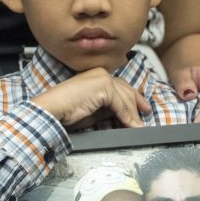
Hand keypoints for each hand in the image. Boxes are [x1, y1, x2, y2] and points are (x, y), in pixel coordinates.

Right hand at [32, 68, 151, 128]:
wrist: (52, 108)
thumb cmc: (65, 110)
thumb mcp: (92, 110)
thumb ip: (106, 108)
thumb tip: (121, 114)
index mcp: (95, 76)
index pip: (119, 85)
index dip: (132, 96)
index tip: (140, 107)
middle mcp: (100, 73)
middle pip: (126, 89)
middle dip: (137, 103)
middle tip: (146, 114)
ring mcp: (102, 78)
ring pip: (125, 97)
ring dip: (133, 114)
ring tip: (138, 127)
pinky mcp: (103, 86)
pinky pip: (121, 104)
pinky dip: (128, 116)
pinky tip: (131, 125)